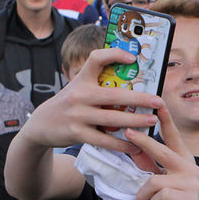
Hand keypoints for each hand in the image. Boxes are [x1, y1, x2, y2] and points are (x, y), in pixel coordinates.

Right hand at [19, 47, 161, 154]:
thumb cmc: (68, 104)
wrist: (41, 125)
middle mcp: (79, 95)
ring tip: (152, 121)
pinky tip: (135, 145)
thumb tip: (131, 85)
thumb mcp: (77, 88)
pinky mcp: (77, 134)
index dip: (114, 54)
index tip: (132, 58)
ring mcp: (78, 115)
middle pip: (114, 95)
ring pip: (113, 118)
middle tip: (158, 101)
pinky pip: (104, 140)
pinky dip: (122, 143)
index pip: (96, 58)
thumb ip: (97, 85)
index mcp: (81, 79)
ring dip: (135, 121)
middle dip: (139, 98)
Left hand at [125, 106, 198, 199]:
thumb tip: (131, 147)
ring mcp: (191, 183)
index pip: (174, 136)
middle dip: (143, 142)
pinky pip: (159, 196)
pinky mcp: (189, 199)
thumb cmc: (174, 199)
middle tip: (128, 133)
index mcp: (184, 160)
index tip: (159, 103)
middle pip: (162, 151)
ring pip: (154, 181)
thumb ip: (149, 164)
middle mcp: (190, 168)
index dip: (166, 120)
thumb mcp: (162, 179)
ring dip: (143, 195)